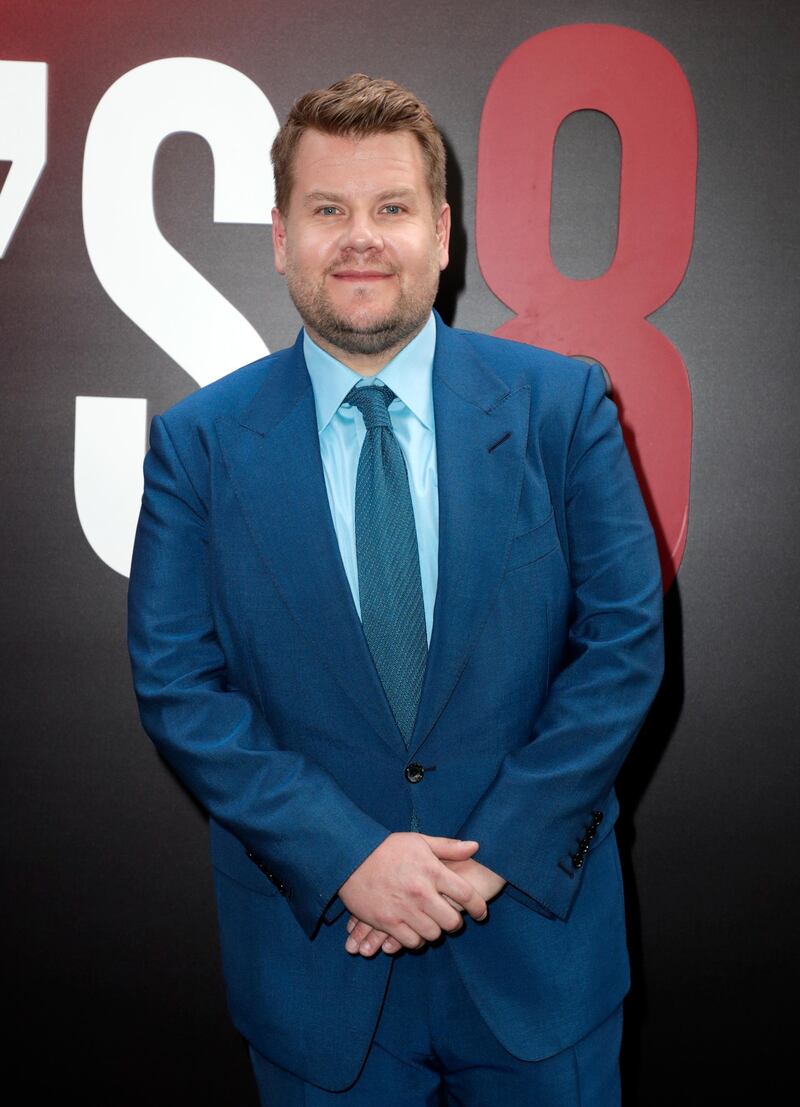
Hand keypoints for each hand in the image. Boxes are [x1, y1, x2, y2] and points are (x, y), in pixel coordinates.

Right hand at [338, 833, 487, 956]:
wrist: (350, 857)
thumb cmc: (386, 848)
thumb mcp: (419, 841)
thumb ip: (448, 847)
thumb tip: (475, 847)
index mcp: (432, 870)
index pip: (467, 895)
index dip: (478, 907)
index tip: (481, 912)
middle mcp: (421, 892)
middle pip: (452, 922)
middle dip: (455, 922)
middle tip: (450, 918)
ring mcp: (404, 910)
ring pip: (433, 934)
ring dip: (434, 930)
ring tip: (430, 922)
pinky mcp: (387, 922)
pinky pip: (411, 942)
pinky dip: (415, 938)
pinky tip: (413, 929)